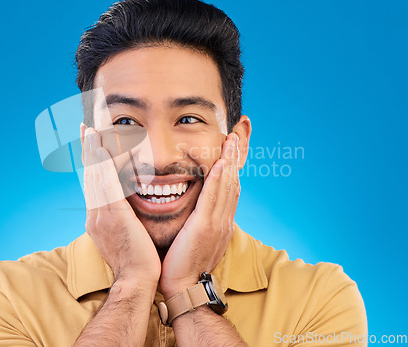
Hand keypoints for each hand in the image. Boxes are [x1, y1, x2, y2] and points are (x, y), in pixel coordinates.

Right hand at [83, 126, 160, 286]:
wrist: (136, 281)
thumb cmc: (137, 261)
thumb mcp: (124, 237)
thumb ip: (122, 219)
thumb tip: (124, 210)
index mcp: (98, 217)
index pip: (93, 183)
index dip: (92, 162)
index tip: (91, 144)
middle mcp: (95, 213)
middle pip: (90, 175)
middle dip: (87, 150)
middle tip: (86, 128)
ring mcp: (101, 214)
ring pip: (95, 176)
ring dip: (92, 151)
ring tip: (90, 129)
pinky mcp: (113, 215)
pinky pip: (106, 185)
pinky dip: (102, 166)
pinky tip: (101, 149)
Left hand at [159, 133, 239, 297]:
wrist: (184, 286)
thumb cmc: (185, 263)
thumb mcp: (196, 238)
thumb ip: (199, 220)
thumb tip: (195, 209)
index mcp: (221, 221)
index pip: (230, 187)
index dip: (232, 166)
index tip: (232, 148)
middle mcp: (224, 219)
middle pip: (232, 181)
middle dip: (235, 157)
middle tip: (237, 134)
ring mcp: (217, 223)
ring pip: (226, 186)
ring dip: (229, 161)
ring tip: (231, 141)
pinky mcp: (205, 227)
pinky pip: (214, 199)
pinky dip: (219, 180)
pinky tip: (220, 164)